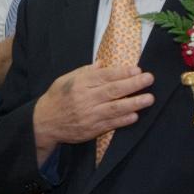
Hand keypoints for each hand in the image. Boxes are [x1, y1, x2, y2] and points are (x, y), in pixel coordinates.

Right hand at [32, 64, 154, 162]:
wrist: (43, 123)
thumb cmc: (56, 99)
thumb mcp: (65, 80)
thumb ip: (85, 72)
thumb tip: (103, 63)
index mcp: (79, 84)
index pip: (105, 76)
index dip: (122, 73)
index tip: (137, 70)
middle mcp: (84, 99)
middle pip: (113, 90)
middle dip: (133, 84)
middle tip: (149, 79)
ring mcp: (88, 115)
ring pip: (114, 108)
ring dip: (134, 103)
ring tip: (149, 98)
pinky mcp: (91, 129)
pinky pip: (110, 124)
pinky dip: (123, 120)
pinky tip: (135, 115)